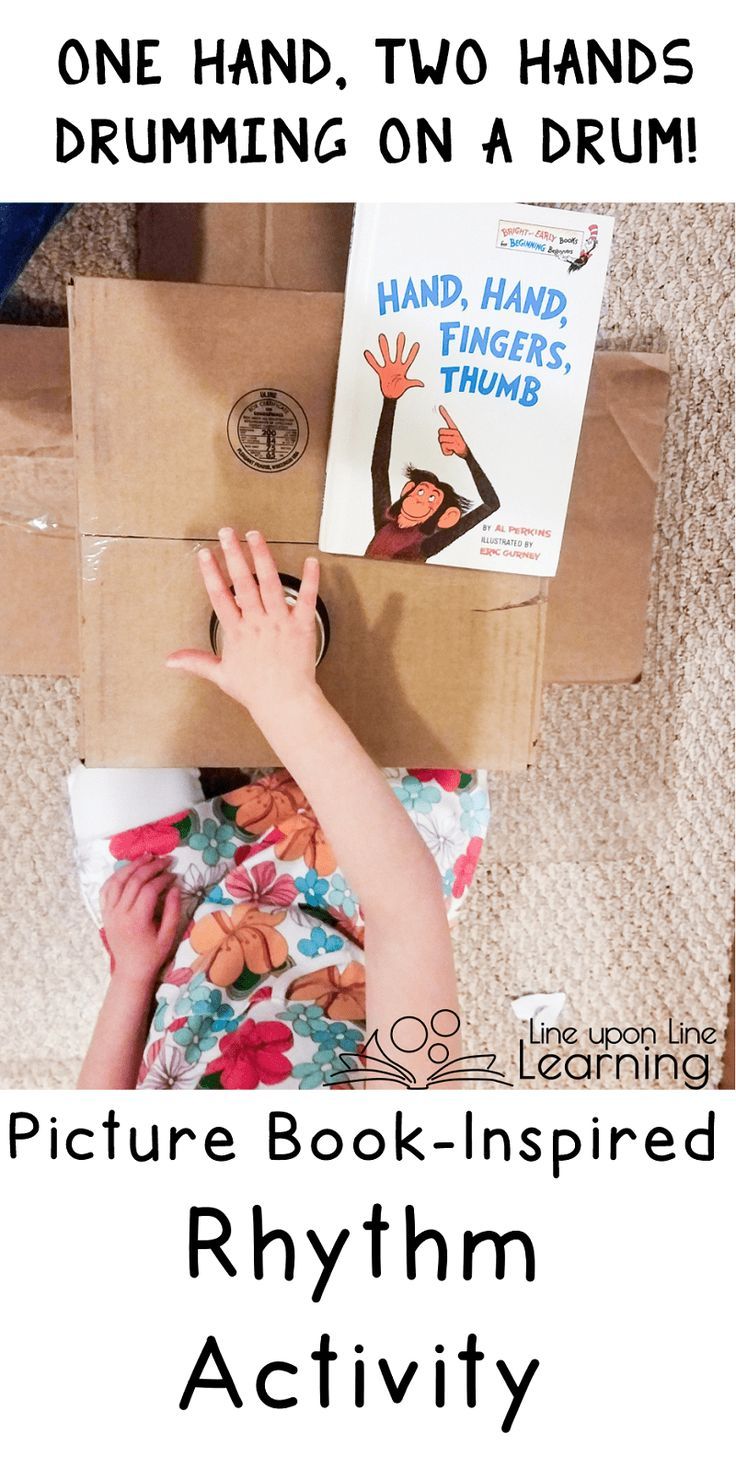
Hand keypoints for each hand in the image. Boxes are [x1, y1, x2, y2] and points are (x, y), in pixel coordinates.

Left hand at [101, 854, 180, 992]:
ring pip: (117, 881)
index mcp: (137, 920)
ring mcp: (109, 912)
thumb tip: (175, 888)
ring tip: (147, 857)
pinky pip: (106, 889)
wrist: (131, 970)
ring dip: (132, 866)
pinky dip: (116, 876)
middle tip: (165, 860)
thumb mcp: (169, 936)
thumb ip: (172, 911)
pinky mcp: (105, 913)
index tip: (174, 875)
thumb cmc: (153, 954)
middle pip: (133, 881)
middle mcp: (120, 913)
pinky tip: (128, 870)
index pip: (149, 890)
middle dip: (150, 867)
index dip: (162, 878)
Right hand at [166, 529, 319, 721]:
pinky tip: (311, 560)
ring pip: (270, 583)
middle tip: (227, 533)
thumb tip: (170, 660)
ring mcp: (280, 622)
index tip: (205, 553)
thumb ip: (196, 661)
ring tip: (255, 536)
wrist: (285, 702)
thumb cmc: (256, 690)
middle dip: (233, 555)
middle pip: (242, 583)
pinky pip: (307, 599)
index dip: (211, 573)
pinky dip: (310, 579)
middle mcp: (257, 623)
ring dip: (262, 557)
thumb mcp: (221, 675)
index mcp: (237, 632)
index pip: (219, 596)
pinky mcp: (302, 626)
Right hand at [364, 332, 423, 398]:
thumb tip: (422, 384)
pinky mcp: (381, 372)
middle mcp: (396, 366)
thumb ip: (414, 383)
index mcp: (403, 369)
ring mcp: (388, 368)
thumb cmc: (399, 390)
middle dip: (400, 345)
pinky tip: (367, 352)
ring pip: (386, 355)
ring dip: (384, 347)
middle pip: (398, 353)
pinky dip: (371, 360)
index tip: (417, 344)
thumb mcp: (407, 385)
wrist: (390, 395)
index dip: (413, 352)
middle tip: (402, 334)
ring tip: (382, 337)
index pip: (409, 359)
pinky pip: (375, 365)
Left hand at [437, 405, 467, 457]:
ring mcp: (456, 439)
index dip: (444, 413)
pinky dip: (446, 451)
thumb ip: (448, 433)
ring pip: (441, 440)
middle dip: (441, 438)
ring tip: (450, 446)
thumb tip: (441, 431)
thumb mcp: (456, 437)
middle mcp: (456, 432)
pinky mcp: (456, 445)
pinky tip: (452, 451)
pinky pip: (444, 447)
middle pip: (440, 432)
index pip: (449, 419)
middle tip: (448, 442)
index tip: (440, 407)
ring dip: (444, 445)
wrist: (469, 454)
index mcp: (456, 429)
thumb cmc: (461, 445)